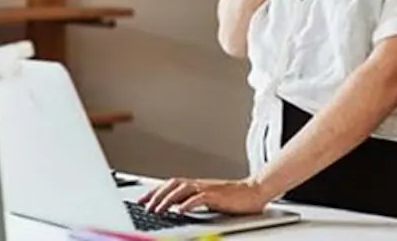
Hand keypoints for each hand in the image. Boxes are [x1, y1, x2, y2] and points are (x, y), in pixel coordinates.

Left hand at [136, 177, 270, 215]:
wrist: (254, 191)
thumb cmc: (233, 197)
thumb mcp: (208, 199)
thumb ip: (192, 200)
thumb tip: (175, 207)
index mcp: (196, 184)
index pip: (170, 184)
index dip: (154, 191)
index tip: (142, 200)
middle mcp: (199, 184)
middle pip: (172, 185)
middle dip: (156, 195)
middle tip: (145, 206)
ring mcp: (208, 188)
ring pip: (182, 190)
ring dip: (167, 199)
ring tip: (157, 209)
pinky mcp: (217, 195)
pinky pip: (199, 198)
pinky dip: (188, 204)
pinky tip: (179, 211)